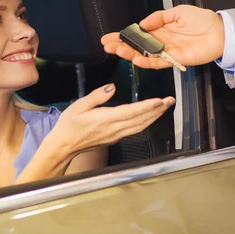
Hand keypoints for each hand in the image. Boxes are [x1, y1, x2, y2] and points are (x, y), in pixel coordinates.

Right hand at [47, 84, 174, 158]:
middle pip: (141, 120)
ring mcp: (115, 135)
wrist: (64, 146)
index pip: (132, 112)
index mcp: (105, 119)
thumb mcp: (79, 106)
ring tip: (164, 107)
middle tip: (170, 100)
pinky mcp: (114, 138)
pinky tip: (149, 117)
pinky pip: (135, 130)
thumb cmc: (68, 126)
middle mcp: (113, 129)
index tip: (160, 100)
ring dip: (154, 117)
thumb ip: (97, 96)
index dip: (147, 106)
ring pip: (140, 126)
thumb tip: (111, 87)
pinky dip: (145, 122)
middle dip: (157, 110)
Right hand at [101, 5, 224, 69]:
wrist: (220, 32)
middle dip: (120, 46)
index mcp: (159, 30)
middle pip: (136, 46)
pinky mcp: (174, 60)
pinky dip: (146, 62)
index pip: (137, 34)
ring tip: (117, 51)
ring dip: (130, 54)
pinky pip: (157, 63)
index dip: (123, 36)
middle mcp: (160, 42)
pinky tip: (136, 59)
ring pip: (143, 55)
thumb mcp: (177, 11)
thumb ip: (158, 17)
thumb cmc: (203, 20)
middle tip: (107, 46)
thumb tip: (142, 24)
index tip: (109, 37)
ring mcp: (166, 52)